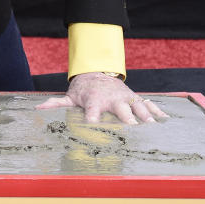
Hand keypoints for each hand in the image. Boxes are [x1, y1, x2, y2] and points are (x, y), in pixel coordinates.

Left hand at [36, 72, 167, 123]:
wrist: (99, 73)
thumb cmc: (83, 90)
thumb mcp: (69, 96)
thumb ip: (55, 104)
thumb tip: (37, 108)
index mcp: (94, 101)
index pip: (93, 112)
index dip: (93, 121)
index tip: (94, 128)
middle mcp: (112, 100)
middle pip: (121, 110)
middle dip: (127, 120)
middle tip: (133, 130)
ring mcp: (126, 98)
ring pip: (138, 107)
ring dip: (146, 117)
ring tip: (154, 128)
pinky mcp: (135, 98)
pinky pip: (149, 104)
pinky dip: (158, 111)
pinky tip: (167, 121)